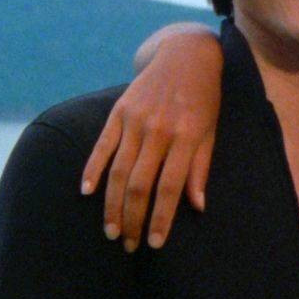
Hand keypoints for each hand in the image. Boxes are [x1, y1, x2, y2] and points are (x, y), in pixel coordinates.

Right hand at [79, 29, 221, 251]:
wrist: (185, 54)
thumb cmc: (204, 98)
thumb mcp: (211, 130)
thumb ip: (201, 167)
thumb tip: (197, 206)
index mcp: (187, 136)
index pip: (170, 187)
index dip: (160, 218)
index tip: (153, 243)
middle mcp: (158, 129)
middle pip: (140, 184)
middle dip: (133, 219)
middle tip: (129, 244)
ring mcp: (135, 119)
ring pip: (118, 171)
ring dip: (112, 205)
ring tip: (111, 230)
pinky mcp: (118, 111)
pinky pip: (102, 146)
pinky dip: (92, 169)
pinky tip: (87, 192)